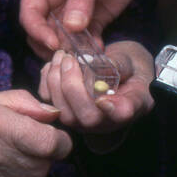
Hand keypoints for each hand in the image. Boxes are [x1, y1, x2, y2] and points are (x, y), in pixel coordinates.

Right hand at [0, 74, 72, 176]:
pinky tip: (4, 166)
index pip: (49, 144)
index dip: (62, 141)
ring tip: (25, 157)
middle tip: (41, 144)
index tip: (58, 135)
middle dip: (49, 156)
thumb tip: (52, 115)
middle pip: (43, 167)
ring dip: (36, 173)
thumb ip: (20, 103)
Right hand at [19, 0, 151, 58]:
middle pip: (42, 32)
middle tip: (69, 56)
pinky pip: (85, 39)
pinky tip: (99, 51)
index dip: (37, 31)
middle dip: (52, 46)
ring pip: (62, 39)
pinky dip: (90, 48)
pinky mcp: (94, 17)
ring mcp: (74, 10)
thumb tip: (71, 28)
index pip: (29, 13)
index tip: (54, 43)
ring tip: (85, 57)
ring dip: (71, 51)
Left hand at [38, 40, 154, 148]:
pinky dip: (47, 81)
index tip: (103, 99)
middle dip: (72, 86)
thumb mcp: (130, 61)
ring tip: (62, 56)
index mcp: (129, 105)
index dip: (113, 109)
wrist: (119, 72)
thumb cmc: (128, 67)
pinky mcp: (66, 113)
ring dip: (56, 81)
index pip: (122, 114)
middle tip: (70, 59)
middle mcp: (106, 120)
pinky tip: (54, 64)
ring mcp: (84, 121)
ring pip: (65, 113)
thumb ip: (119, 64)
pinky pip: (49, 103)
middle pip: (87, 117)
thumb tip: (103, 65)